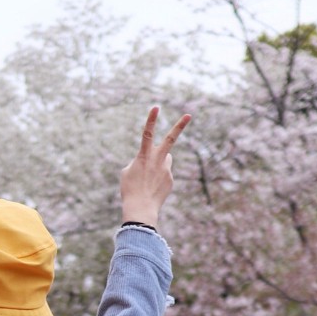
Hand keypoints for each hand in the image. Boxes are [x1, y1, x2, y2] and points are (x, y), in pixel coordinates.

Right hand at [120, 106, 191, 227]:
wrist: (140, 209)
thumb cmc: (129, 189)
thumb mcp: (127, 172)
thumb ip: (139, 161)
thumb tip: (151, 162)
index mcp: (144, 155)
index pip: (147, 133)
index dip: (151, 119)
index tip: (156, 107)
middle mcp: (157, 159)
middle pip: (171, 139)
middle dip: (180, 125)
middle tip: (189, 115)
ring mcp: (166, 169)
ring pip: (165, 158)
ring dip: (159, 162)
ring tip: (148, 178)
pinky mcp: (170, 179)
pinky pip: (164, 173)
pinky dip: (158, 179)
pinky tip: (152, 189)